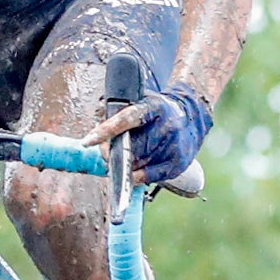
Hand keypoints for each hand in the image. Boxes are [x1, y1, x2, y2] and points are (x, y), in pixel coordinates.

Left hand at [83, 81, 212, 183]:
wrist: (191, 116)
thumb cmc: (156, 111)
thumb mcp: (138, 103)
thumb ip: (114, 113)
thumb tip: (95, 134)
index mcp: (154, 107)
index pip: (127, 118)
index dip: (106, 130)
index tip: (88, 141)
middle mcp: (167, 127)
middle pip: (130, 148)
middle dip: (112, 154)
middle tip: (105, 153)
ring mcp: (175, 146)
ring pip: (138, 164)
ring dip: (124, 166)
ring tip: (122, 160)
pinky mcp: (179, 162)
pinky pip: (150, 176)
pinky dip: (137, 176)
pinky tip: (132, 173)